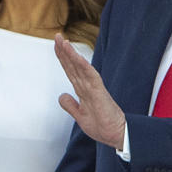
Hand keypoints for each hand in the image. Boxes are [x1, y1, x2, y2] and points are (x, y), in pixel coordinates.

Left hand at [55, 33, 125, 148]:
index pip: (71, 70)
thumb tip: (62, 96)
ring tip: (63, 42)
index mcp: (83, 90)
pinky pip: (91, 77)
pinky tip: (77, 57)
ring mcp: (94, 88)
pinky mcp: (100, 93)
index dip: (63, 58)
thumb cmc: (102, 126)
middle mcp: (87, 86)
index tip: (56, 45)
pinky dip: (84, 67)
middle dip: (64, 51)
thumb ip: (71, 105)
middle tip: (57, 36)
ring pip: (80, 68)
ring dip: (72, 55)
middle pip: (73, 65)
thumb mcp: (80, 116)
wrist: (116, 135)